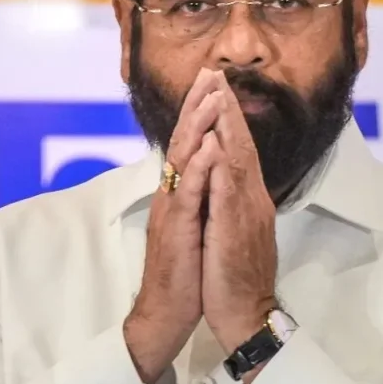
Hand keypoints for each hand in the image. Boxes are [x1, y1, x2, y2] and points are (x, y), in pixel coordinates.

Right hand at [123, 69, 226, 383]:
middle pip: (182, 140)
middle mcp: (171, 194)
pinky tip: (206, 148)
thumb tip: (209, 168)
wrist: (167, 311)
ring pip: (182, 160)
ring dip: (197, 126)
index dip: (201, 111)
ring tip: (211, 96)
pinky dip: (196, 168)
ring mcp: (171, 209)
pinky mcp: (175, 229)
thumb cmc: (185, 270)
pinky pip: (186, 194)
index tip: (214, 82)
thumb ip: (197, 194)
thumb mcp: (194, 223)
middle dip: (197, 105)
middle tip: (210, 72)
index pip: (190, 143)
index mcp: (179, 191)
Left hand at [201, 72, 279, 359]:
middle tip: (217, 74)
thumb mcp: (233, 229)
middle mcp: (251, 199)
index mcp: (248, 198)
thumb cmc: (235, 275)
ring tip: (217, 95)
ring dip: (227, 126)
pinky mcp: (233, 230)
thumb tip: (223, 172)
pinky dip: (221, 167)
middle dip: (227, 108)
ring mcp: (245, 213)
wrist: (245, 313)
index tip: (218, 86)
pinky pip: (227, 193)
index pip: (239, 148)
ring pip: (237, 160)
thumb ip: (230, 199)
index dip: (228, 117)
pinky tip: (215, 146)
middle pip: (241, 144)